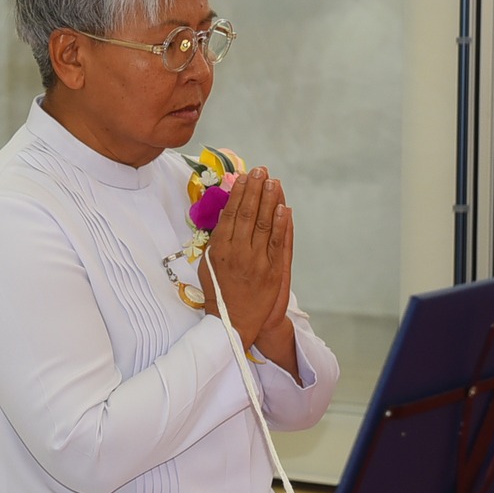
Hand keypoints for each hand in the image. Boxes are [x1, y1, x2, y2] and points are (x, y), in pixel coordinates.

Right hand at [200, 167, 293, 347]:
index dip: (238, 193)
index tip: (244, 176)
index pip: (229, 213)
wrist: (234, 321)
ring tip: (273, 181)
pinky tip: (284, 207)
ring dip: (269, 200)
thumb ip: (217, 241)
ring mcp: (256, 261)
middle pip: (246, 213)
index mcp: (219, 250)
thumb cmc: (218, 292)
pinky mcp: (272, 271)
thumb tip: (225, 215)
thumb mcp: (209, 265)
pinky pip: (277, 242)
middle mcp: (237, 253)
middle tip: (260, 170)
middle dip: (254, 190)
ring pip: (263, 223)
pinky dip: (281, 223)